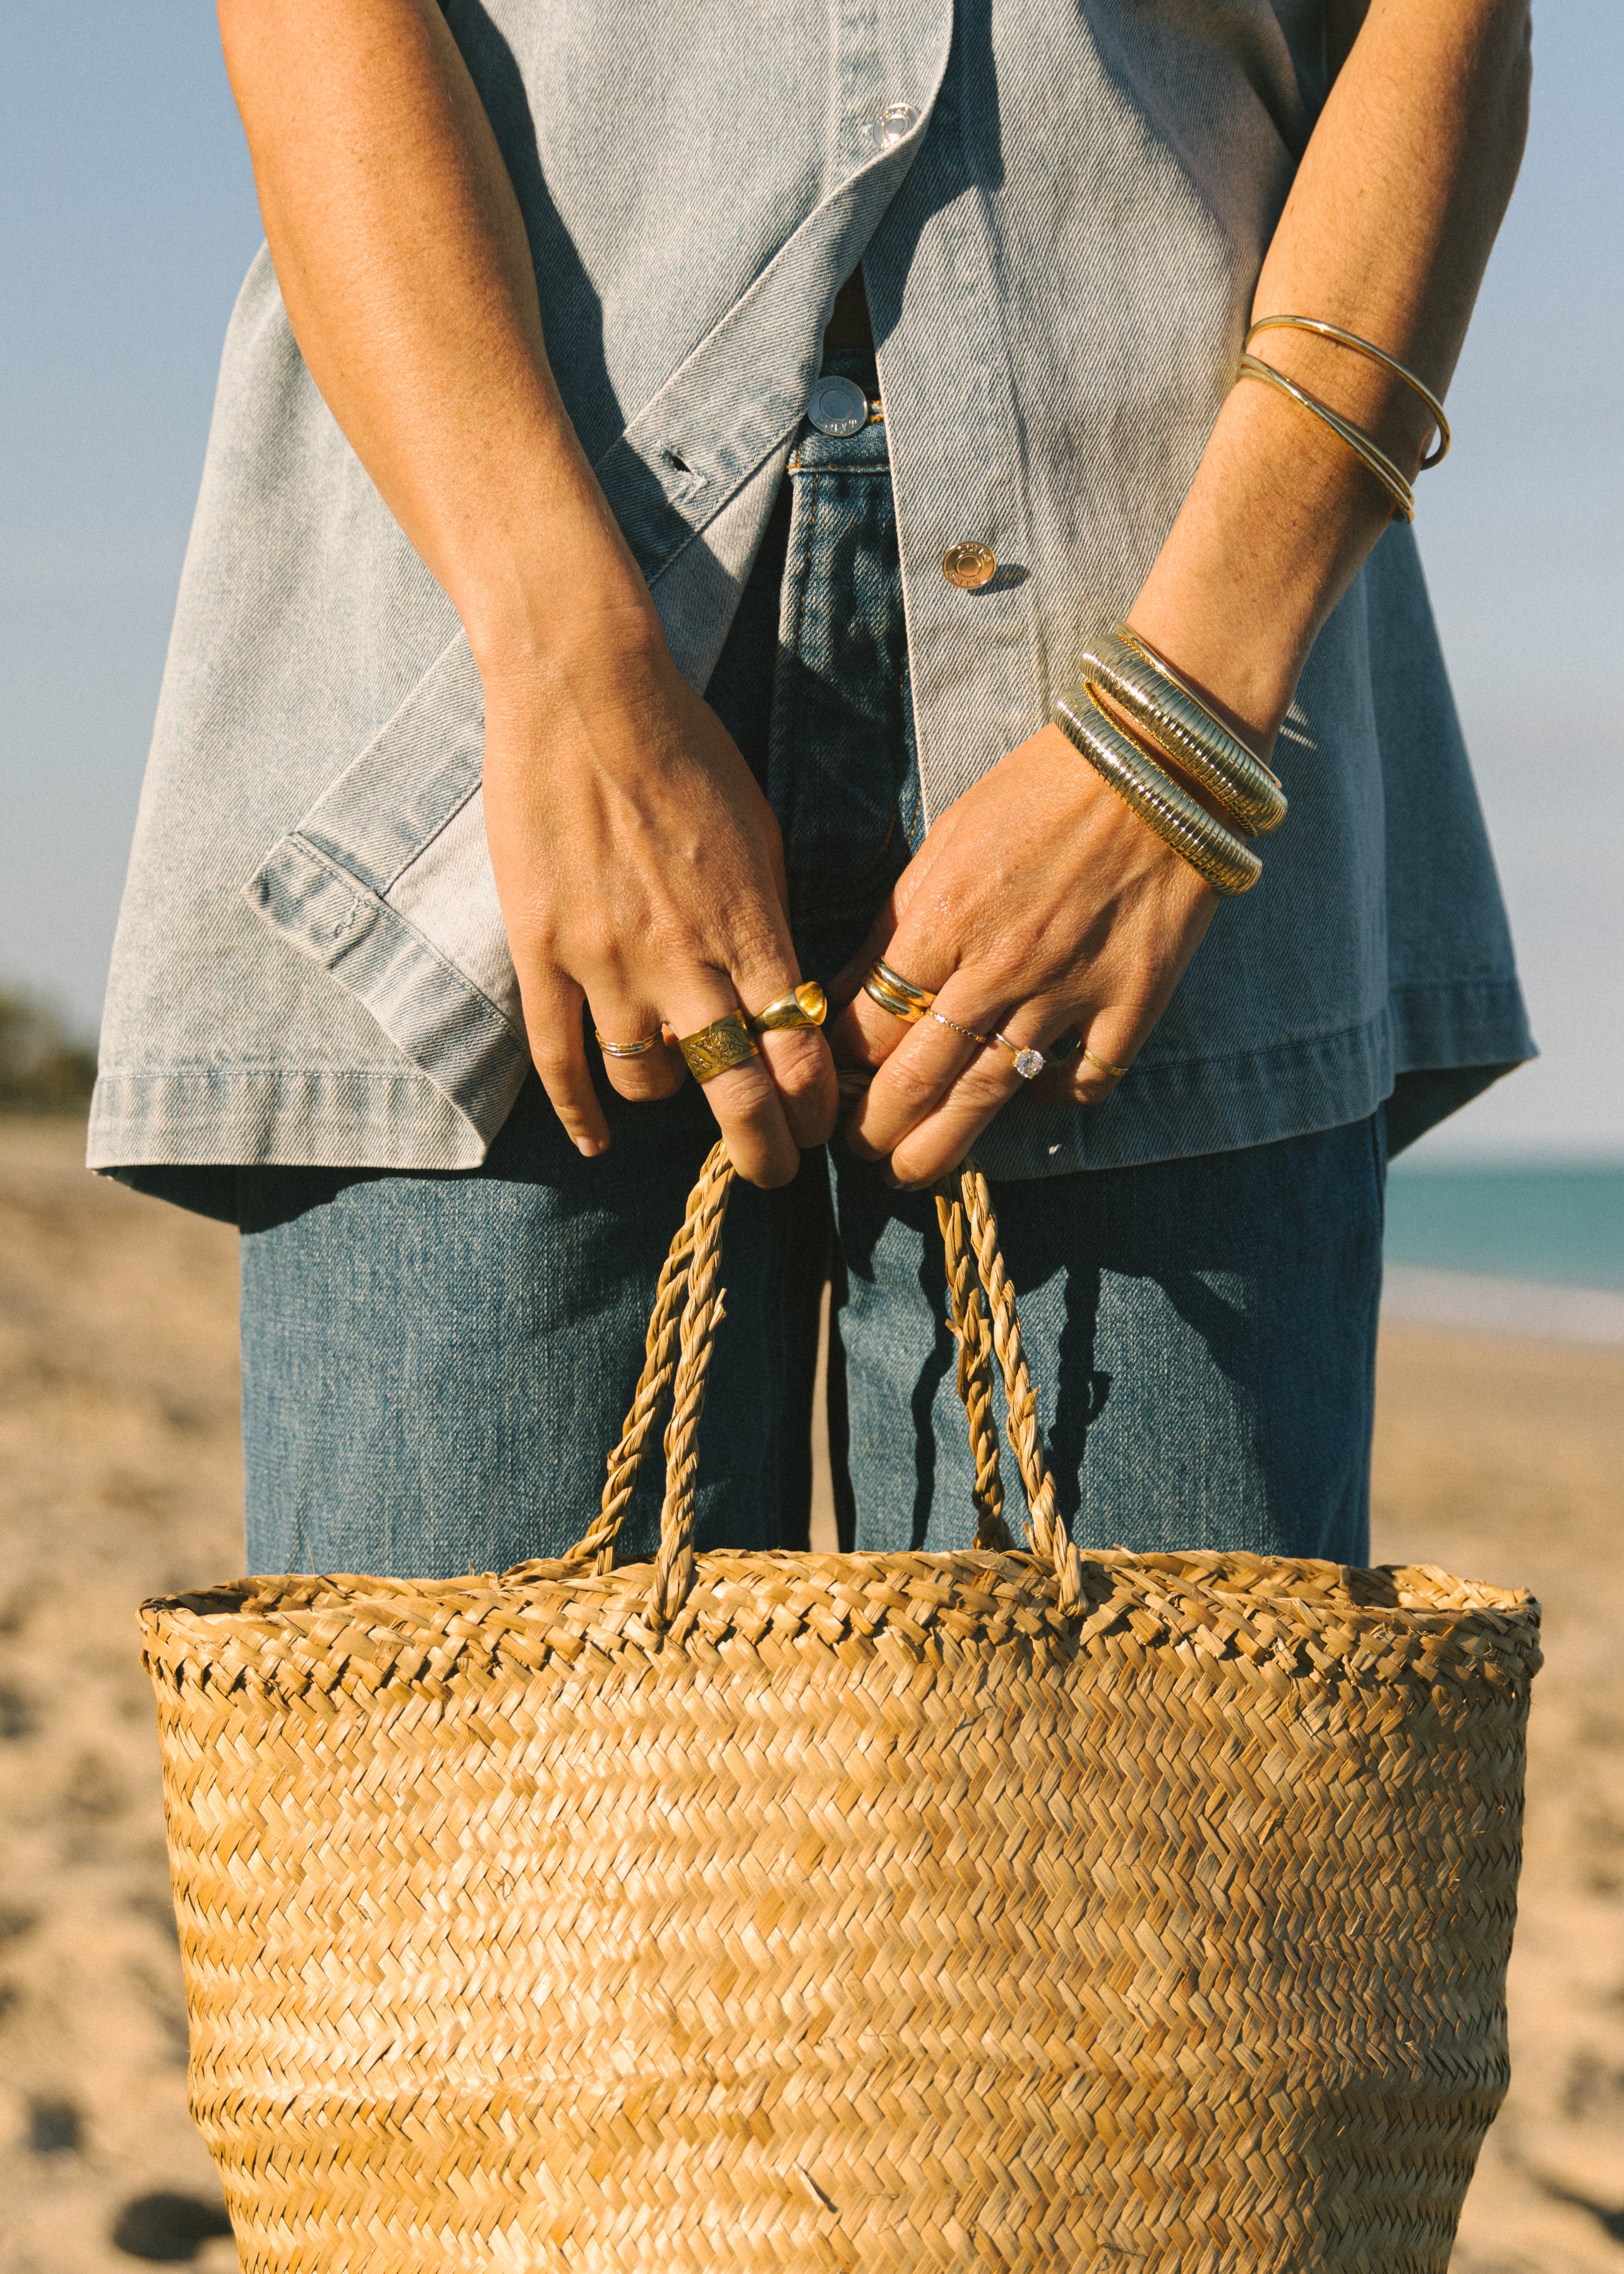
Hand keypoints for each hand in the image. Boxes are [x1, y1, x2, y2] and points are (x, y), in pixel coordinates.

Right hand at [481, 629, 837, 1185]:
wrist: (584, 691)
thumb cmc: (685, 749)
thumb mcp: (756, 832)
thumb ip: (765, 920)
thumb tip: (781, 991)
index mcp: (749, 925)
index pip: (799, 1051)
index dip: (815, 1107)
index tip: (821, 1127)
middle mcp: (683, 958)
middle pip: (737, 1093)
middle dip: (765, 1148)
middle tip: (778, 1172)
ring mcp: (606, 961)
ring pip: (648, 1081)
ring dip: (671, 1097)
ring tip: (680, 1088)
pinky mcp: (541, 951)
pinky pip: (559, 1058)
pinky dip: (580, 1113)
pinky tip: (597, 1143)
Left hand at [829, 723, 1217, 1183]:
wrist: (1161, 762)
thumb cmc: (1042, 790)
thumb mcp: (947, 840)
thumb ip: (900, 921)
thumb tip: (854, 992)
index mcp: (942, 919)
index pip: (868, 1022)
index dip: (841, 1065)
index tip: (831, 1083)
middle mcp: (998, 967)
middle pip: (918, 1077)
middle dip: (876, 1128)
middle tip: (859, 1151)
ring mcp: (1069, 991)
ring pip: (989, 1094)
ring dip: (942, 1144)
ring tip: (912, 1171)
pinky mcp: (1132, 1001)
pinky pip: (1086, 1079)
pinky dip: (1056, 1097)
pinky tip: (1036, 1097)